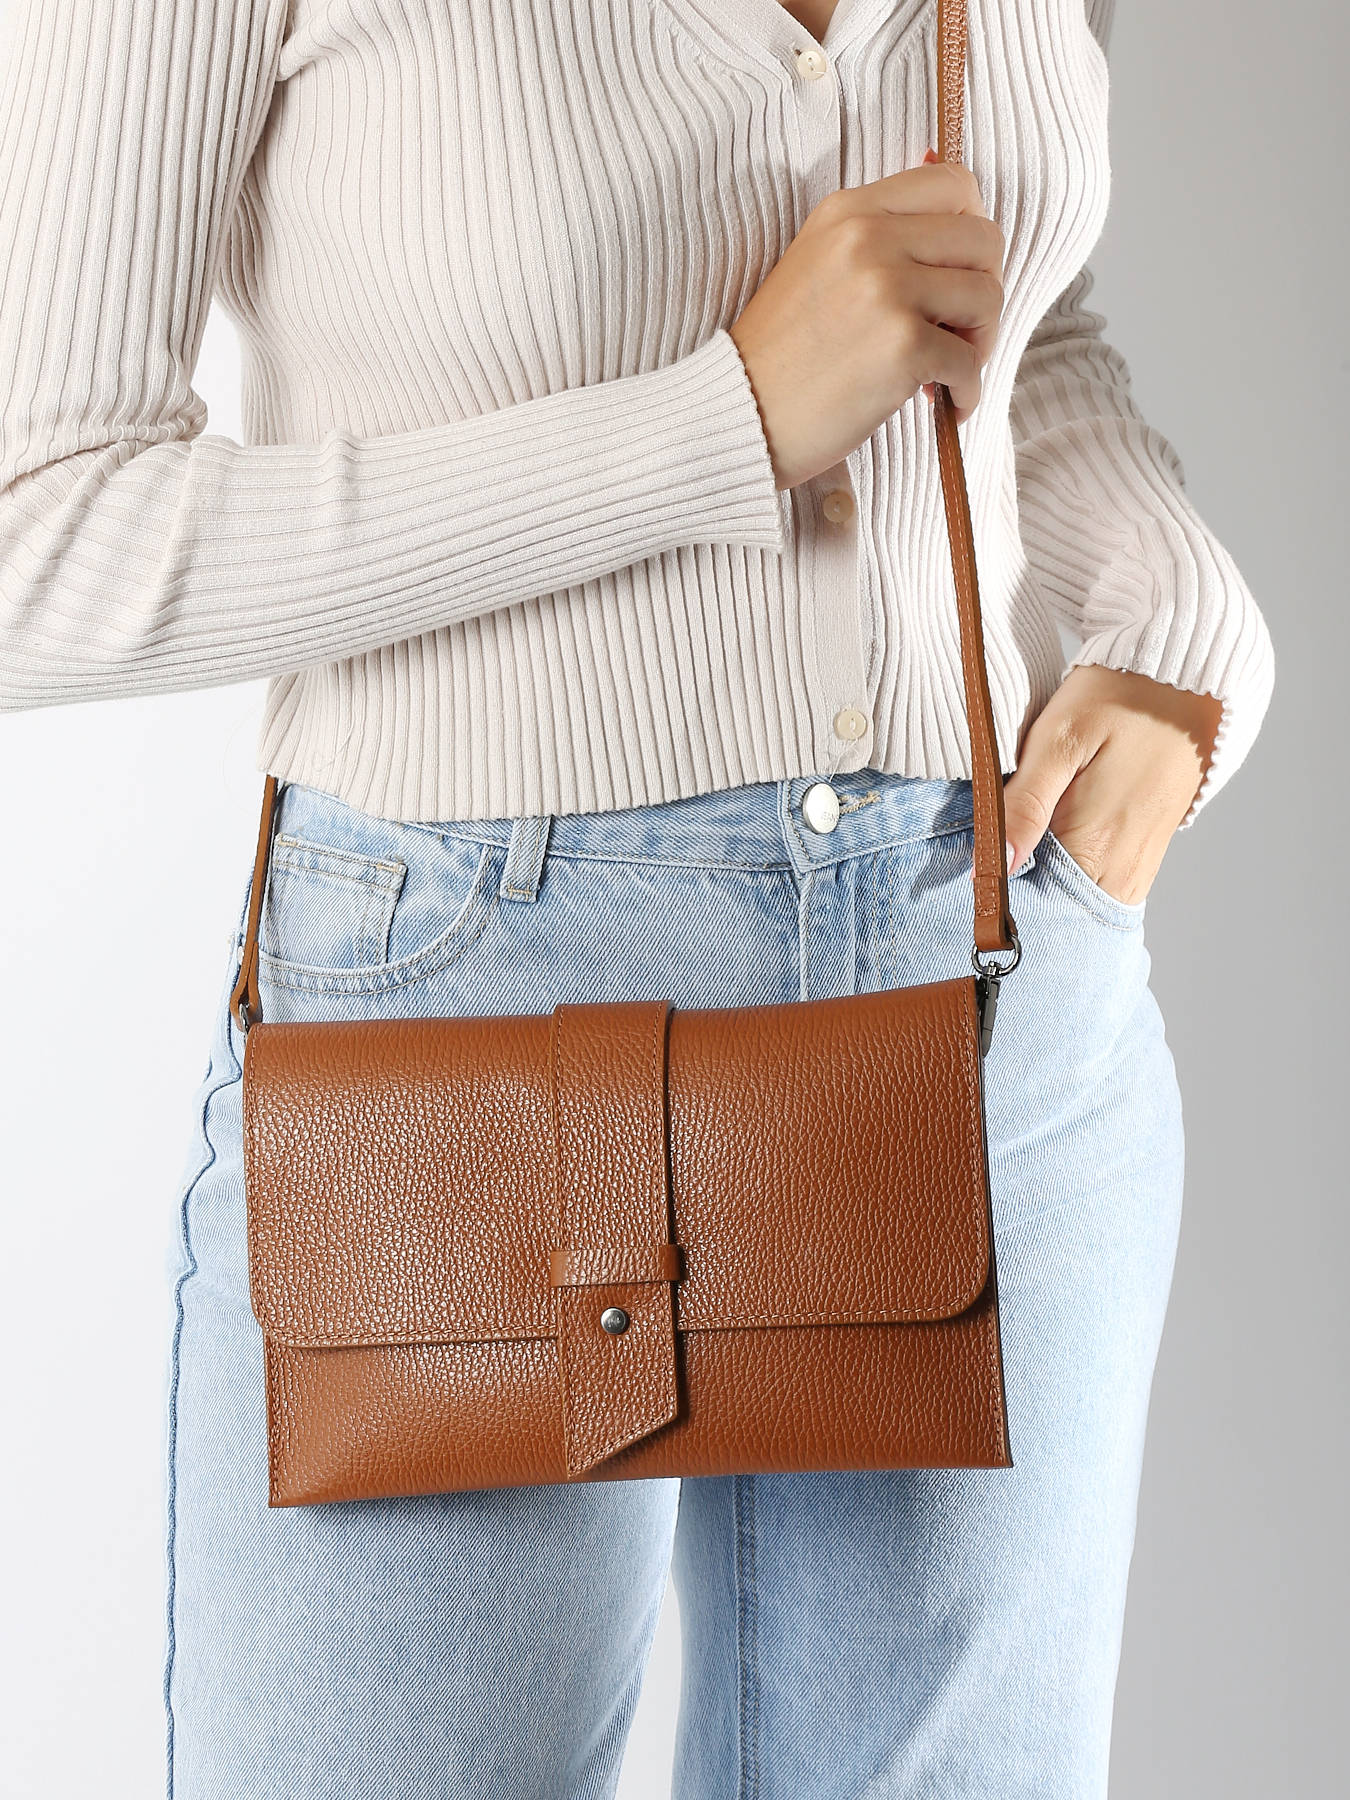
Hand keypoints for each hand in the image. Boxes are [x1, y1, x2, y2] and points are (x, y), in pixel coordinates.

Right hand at [728, 153, 1004, 489]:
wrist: (739, 414)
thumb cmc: (781, 355)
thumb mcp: (818, 264)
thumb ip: (877, 237)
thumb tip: (958, 218)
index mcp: (849, 211)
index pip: (954, 183)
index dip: (973, 228)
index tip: (960, 271)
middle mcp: (869, 239)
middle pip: (983, 240)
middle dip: (984, 289)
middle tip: (961, 330)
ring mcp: (887, 290)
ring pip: (987, 297)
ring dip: (980, 341)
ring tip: (949, 369)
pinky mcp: (901, 347)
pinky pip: (969, 362)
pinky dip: (966, 391)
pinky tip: (943, 403)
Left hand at [1001, 665, 1225, 905]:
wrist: (1186, 676)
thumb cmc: (1117, 697)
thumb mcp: (1059, 740)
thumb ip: (1025, 804)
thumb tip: (995, 866)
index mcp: (1096, 844)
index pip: (1038, 905)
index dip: (1001, 901)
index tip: (975, 886)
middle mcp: (1125, 866)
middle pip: (1062, 913)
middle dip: (1023, 902)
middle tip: (990, 872)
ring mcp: (1143, 862)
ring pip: (1084, 903)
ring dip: (1050, 890)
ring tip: (1022, 859)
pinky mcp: (1151, 849)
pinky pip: (1108, 886)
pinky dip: (1076, 878)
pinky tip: (1054, 849)